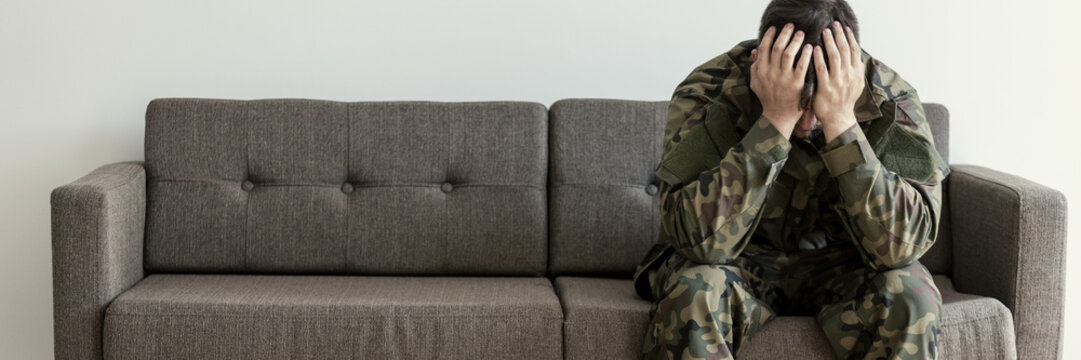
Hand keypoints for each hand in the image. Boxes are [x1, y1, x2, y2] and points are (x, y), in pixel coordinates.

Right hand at [750, 23, 812, 138]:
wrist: (778, 117)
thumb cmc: (768, 99)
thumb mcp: (756, 83)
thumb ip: (755, 67)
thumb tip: (755, 52)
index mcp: (761, 71)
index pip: (764, 48)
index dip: (769, 36)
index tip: (775, 27)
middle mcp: (771, 73)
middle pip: (777, 47)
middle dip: (784, 34)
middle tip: (791, 26)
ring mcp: (784, 78)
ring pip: (789, 54)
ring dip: (795, 41)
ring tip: (801, 34)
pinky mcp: (796, 84)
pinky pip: (802, 65)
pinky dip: (806, 55)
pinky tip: (810, 48)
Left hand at [813, 21, 865, 142]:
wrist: (839, 118)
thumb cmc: (845, 101)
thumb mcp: (856, 85)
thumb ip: (856, 71)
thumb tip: (858, 57)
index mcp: (856, 73)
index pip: (854, 50)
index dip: (849, 37)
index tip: (844, 27)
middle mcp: (848, 75)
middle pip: (845, 50)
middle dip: (839, 35)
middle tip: (833, 25)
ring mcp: (837, 81)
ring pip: (835, 57)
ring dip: (830, 42)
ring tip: (825, 32)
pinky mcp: (826, 87)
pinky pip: (822, 70)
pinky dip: (819, 58)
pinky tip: (815, 49)